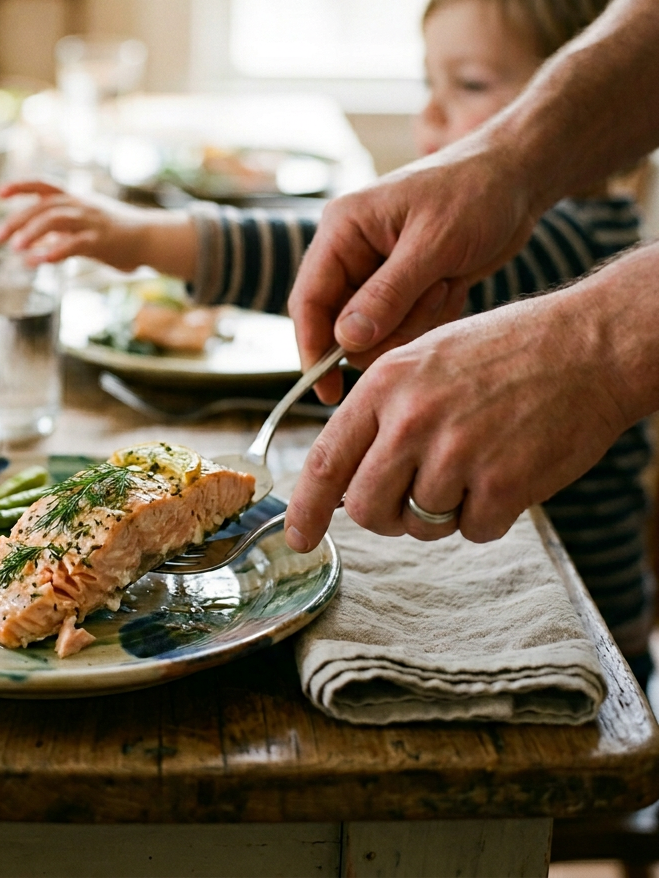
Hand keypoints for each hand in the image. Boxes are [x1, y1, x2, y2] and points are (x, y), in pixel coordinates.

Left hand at [0, 180, 197, 278]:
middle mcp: (80, 205)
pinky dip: (53, 252)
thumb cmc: (113, 232)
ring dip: (32, 233)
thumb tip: (32, 243)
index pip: (43, 185)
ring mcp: (91, 221)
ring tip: (15, 248)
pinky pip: (73, 244)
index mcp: (75, 198)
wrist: (148, 237)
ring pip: (55, 219)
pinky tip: (38, 262)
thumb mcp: (83, 223)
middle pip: (43, 205)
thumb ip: (59, 230)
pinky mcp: (100, 240)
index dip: (20, 186)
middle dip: (17, 220)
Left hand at [284, 241, 658, 550]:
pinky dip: (487, 516)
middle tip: (410, 499)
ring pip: (420, 525)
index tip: (297, 537)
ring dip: (442, 511)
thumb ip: (379, 414)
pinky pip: (473, 531)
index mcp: (384, 386)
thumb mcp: (421, 358)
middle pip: (367, 508)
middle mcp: (411, 420)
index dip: (304, 509)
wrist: (586, 346)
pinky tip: (504, 473)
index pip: (325, 462)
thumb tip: (344, 477)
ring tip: (472, 466)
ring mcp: (456, 453)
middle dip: (384, 516)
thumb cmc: (501, 352)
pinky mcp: (502, 484)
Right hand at [288, 141, 538, 402]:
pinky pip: (402, 328)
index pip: (309, 300)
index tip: (328, 392)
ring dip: (414, 322)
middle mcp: (350, 253)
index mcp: (342, 230)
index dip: (313, 349)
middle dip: (387, 328)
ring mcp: (374, 273)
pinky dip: (430, 319)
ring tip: (446, 284)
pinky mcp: (401, 288)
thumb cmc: (476, 193)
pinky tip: (452, 285)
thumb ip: (387, 294)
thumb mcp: (433, 244)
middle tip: (431, 299)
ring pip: (374, 334)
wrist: (518, 177)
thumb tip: (345, 341)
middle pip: (341, 325)